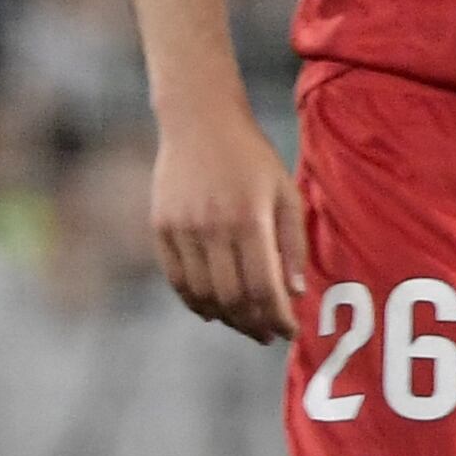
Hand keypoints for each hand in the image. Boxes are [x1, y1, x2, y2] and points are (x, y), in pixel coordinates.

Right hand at [152, 96, 309, 344]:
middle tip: (266, 335)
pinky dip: (195, 302)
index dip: (278, 317)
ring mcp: (182, 229)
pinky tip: (212, 309)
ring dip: (225, 318)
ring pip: (203, 295)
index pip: (265, 286)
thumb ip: (293, 242)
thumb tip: (294, 293)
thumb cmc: (251, 157)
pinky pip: (177, 280)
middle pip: (232, 298)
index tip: (288, 332)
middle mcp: (213, 227)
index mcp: (249, 218)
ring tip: (242, 323)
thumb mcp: (286, 191)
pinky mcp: (161, 227)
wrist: (199, 120)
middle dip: (253, 324)